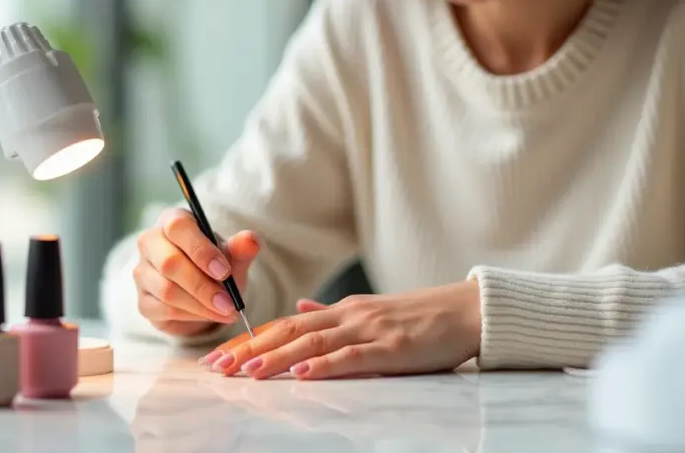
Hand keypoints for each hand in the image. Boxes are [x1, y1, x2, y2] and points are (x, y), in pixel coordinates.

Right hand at [134, 207, 260, 336]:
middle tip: (229, 303)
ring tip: (226, 311)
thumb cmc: (218, 266)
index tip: (224, 272)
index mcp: (172, 221)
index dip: (200, 250)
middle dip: (203, 286)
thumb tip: (251, 240)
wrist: (207, 295)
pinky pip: (165, 310)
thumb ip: (241, 248)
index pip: (178, 227)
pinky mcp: (143, 301)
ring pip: (167, 290)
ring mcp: (142, 273)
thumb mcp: (233, 257)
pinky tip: (211, 316)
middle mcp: (150, 243)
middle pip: (169, 263)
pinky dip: (192, 316)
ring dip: (201, 305)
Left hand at [199, 280, 482, 379]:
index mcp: (344, 310)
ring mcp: (370, 330)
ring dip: (276, 358)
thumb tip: (298, 310)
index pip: (286, 325)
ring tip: (247, 373)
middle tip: (215, 367)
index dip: (249, 340)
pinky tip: (301, 374)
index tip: (218, 356)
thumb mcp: (372, 310)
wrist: (469, 310)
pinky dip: (324, 365)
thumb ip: (332, 315)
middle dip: (249, 349)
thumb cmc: (424, 317)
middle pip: (289, 331)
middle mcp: (350, 316)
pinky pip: (352, 357)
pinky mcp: (392, 349)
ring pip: (314, 343)